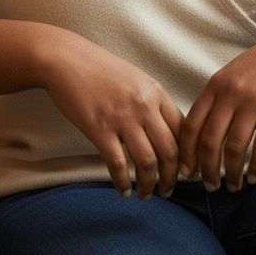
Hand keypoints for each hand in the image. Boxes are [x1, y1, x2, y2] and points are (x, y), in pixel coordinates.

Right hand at [40, 35, 184, 200]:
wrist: (67, 60)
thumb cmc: (100, 70)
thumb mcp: (136, 80)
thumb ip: (152, 102)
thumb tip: (166, 132)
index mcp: (156, 92)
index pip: (182, 130)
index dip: (188, 155)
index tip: (186, 171)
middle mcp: (144, 105)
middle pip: (170, 150)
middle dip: (173, 176)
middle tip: (168, 190)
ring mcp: (122, 117)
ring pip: (147, 162)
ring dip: (150, 184)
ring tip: (147, 194)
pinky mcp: (99, 128)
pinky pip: (118, 164)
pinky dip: (123, 183)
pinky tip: (124, 190)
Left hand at [179, 18, 255, 191]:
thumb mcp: (235, 73)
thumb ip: (219, 97)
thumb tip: (203, 133)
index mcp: (216, 84)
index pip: (191, 125)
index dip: (186, 154)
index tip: (187, 173)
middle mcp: (231, 91)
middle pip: (209, 141)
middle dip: (206, 170)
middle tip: (210, 187)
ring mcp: (254, 99)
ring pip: (234, 148)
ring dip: (232, 173)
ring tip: (234, 186)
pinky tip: (254, 177)